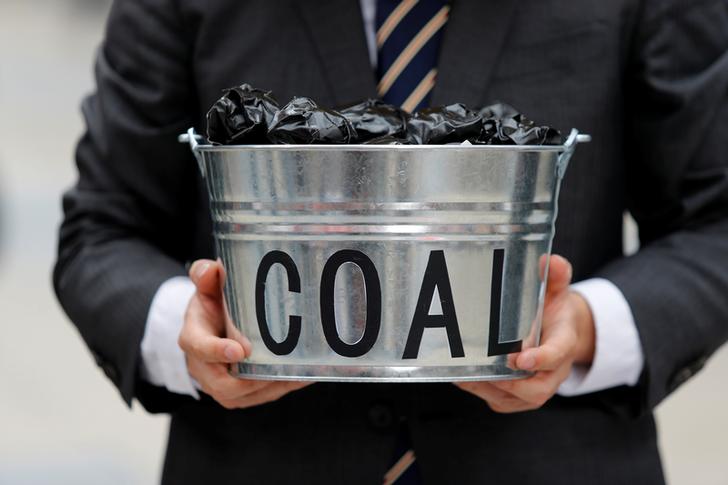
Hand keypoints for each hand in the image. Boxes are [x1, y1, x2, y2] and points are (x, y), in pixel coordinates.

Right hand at [178, 259, 309, 408]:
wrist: (209, 330)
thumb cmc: (211, 306)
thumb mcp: (206, 288)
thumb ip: (206, 275)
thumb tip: (211, 269)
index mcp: (193, 338)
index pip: (200, 348)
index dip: (217, 352)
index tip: (240, 350)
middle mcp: (202, 367)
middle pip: (222, 384)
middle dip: (250, 380)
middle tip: (276, 368)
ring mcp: (218, 384)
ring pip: (242, 396)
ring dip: (269, 387)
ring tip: (295, 373)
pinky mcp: (237, 394)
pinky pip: (257, 398)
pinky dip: (280, 388)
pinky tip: (302, 376)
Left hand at [455, 254, 594, 412]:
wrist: (560, 331)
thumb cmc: (554, 311)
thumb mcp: (558, 289)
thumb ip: (556, 274)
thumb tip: (548, 260)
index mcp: (565, 342)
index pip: (557, 354)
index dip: (541, 359)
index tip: (520, 358)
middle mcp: (554, 370)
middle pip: (538, 389)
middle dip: (512, 384)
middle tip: (488, 370)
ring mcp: (538, 386)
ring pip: (517, 399)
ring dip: (491, 390)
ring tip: (466, 376)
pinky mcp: (521, 396)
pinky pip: (504, 402)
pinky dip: (484, 393)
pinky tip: (464, 379)